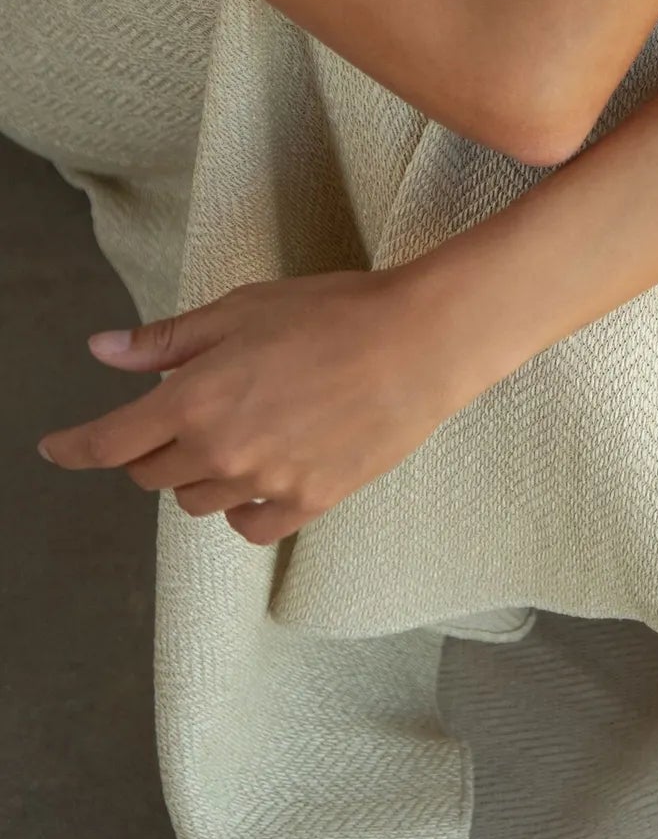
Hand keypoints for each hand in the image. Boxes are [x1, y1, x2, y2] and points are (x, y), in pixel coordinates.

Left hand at [37, 270, 469, 545]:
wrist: (419, 344)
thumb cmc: (333, 313)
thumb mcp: (239, 311)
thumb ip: (166, 341)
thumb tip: (104, 351)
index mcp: (193, 400)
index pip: (109, 442)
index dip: (72, 447)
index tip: (56, 449)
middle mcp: (220, 451)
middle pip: (151, 475)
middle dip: (149, 450)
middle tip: (176, 422)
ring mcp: (265, 483)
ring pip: (199, 502)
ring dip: (198, 477)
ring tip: (231, 441)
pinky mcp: (310, 501)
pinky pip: (251, 527)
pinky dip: (242, 510)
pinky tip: (257, 482)